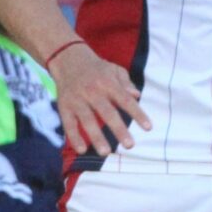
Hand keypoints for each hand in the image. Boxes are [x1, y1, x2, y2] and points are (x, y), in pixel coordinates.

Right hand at [51, 39, 150, 155]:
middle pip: (107, 112)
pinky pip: (69, 123)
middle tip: (130, 145)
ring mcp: (77, 100)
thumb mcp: (114, 69)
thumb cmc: (97, 69)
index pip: (125, 100)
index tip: (148, 128)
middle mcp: (93, 91)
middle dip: (119, 129)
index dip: (137, 114)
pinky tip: (82, 149)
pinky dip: (74, 137)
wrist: (67, 58)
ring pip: (87, 120)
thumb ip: (126, 83)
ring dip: (96, 137)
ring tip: (105, 152)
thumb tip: (137, 95)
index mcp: (108, 83)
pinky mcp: (64, 106)